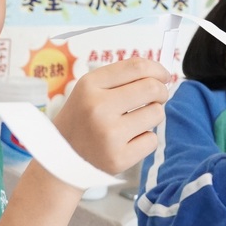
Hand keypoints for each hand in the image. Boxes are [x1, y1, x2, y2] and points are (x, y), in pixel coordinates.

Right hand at [49, 58, 169, 176]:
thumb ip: (121, 78)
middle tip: (155, 99)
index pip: (137, 67)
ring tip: (133, 122)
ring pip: (157, 114)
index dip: (157, 69)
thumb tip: (161, 75)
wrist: (61, 158)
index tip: (164, 76)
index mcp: (89, 85)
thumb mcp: (89, 90)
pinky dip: (145, 140)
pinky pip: (152, 140)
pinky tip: (127, 142)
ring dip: (152, 116)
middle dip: (161, 92)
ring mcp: (109, 135)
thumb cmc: (81, 120)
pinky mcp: (119, 158)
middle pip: (152, 88)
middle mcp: (98, 108)